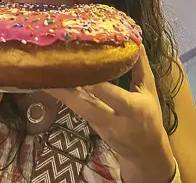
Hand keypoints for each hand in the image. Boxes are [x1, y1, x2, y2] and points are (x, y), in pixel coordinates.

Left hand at [47, 46, 175, 182]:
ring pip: (78, 109)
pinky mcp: (91, 126)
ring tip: (45, 76)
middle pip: (87, 107)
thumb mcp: (149, 90)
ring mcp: (100, 126)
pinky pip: (78, 109)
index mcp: (133, 109)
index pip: (114, 97)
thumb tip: (135, 41)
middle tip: (52, 74)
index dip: (100, 87)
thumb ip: (141, 66)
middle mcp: (114, 120)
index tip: (86, 71)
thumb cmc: (150, 116)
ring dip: (61, 93)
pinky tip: (55, 82)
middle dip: (68, 92)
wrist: (145, 153)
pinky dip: (67, 95)